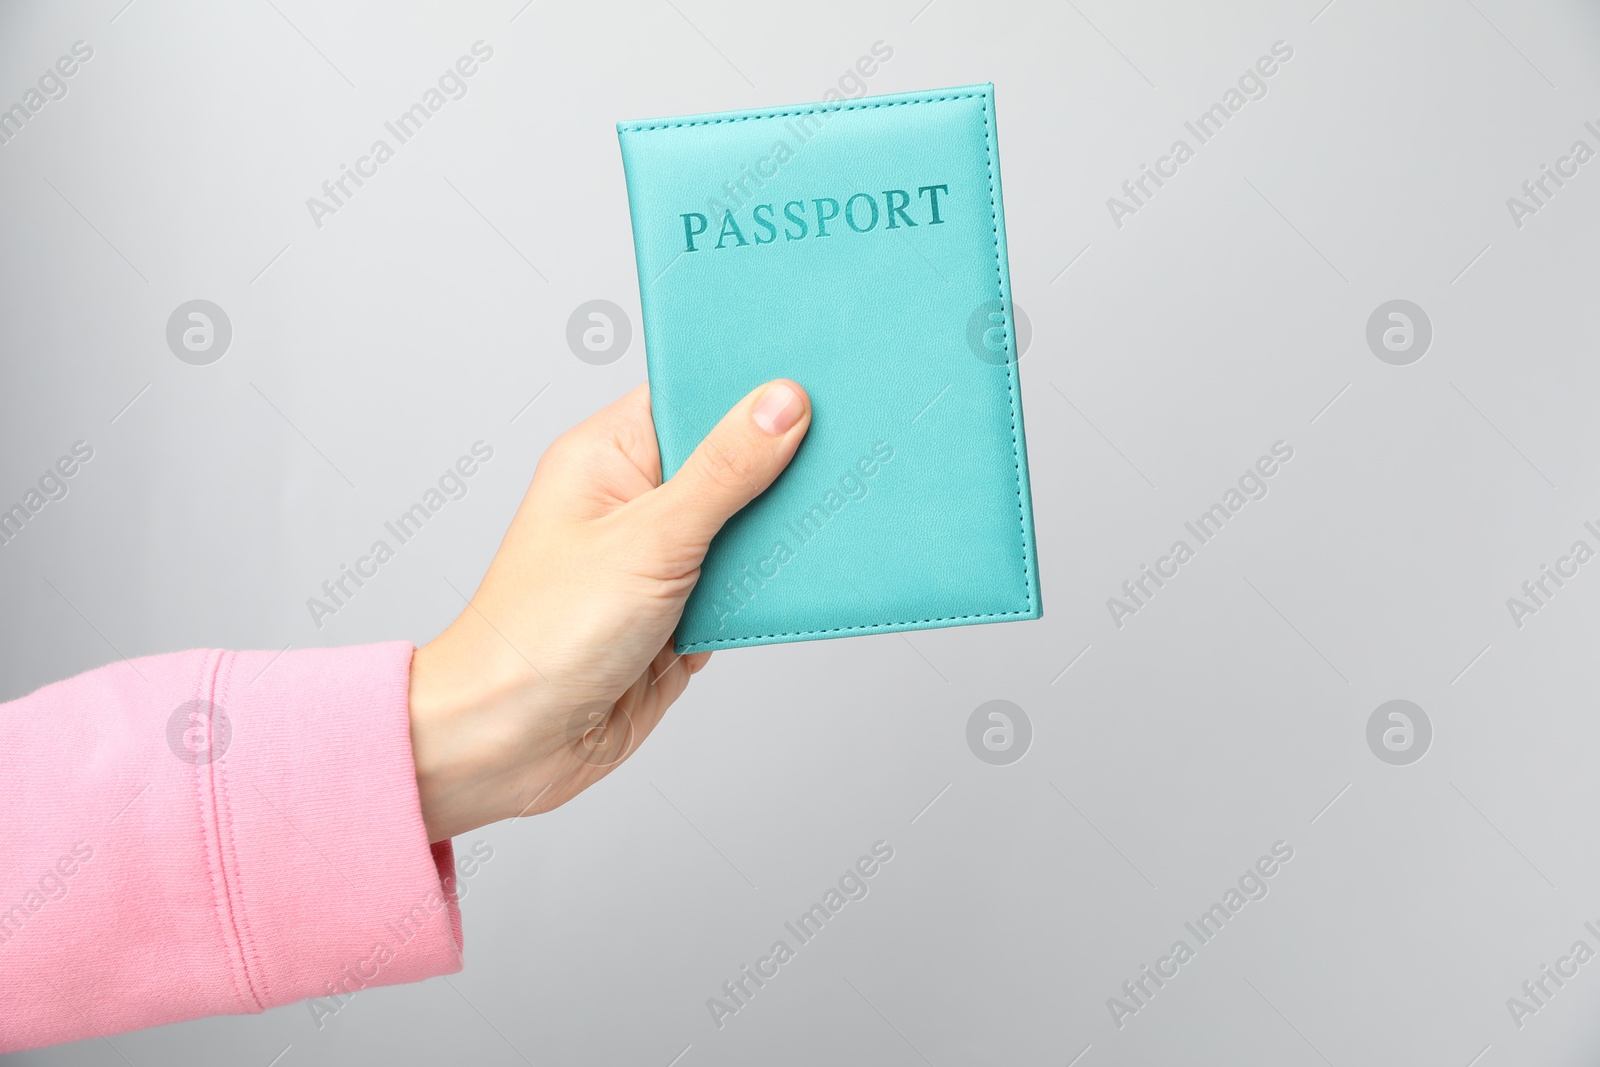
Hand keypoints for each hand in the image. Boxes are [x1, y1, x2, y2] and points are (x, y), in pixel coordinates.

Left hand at [406, 379, 810, 841]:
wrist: (512, 746)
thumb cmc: (542, 636)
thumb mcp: (650, 539)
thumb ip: (723, 471)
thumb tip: (782, 403)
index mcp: (608, 456)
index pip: (691, 395)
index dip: (751, 389)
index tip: (819, 384)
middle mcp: (633, 501)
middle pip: (728, 460)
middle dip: (780, 464)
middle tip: (847, 451)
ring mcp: (658, 561)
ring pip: (744, 527)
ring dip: (779, 533)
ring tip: (839, 514)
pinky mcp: (679, 616)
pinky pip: (744, 586)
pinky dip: (770, 589)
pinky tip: (808, 579)